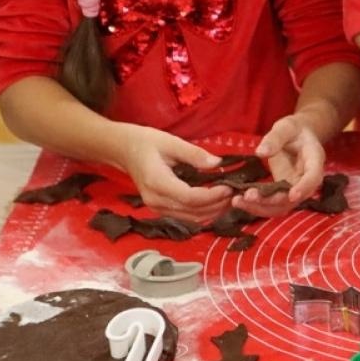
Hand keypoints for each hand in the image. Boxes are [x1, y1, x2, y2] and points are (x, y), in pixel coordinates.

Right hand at [116, 125, 232, 224]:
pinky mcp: (161, 209)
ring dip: (213, 211)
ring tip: (230, 197)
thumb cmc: (146, 142)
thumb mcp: (170, 141)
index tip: (229, 187)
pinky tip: (216, 200)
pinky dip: (204, 211)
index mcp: (157, 182)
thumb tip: (217, 164)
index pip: (190, 198)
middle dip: (217, 205)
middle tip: (236, 192)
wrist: (123, 150)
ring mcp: (157, 208)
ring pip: (191, 218)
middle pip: (193, 212)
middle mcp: (156, 200)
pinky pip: (186, 216)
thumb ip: (194, 154)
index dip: (212, 196)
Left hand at [240, 110, 328, 216]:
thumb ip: (275, 138)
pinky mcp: (282, 193)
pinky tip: (239, 200)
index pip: (313, 178)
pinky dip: (256, 205)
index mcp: (314, 160)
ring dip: (260, 207)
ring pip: (281, 206)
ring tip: (237, 201)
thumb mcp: (286, 127)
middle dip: (271, 201)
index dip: (303, 188)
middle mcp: (306, 180)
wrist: (297, 136)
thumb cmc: (294, 130)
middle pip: (293, 198)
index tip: (291, 196)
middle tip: (247, 196)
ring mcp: (294, 189)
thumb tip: (260, 152)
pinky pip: (271, 204)